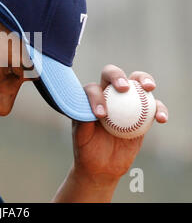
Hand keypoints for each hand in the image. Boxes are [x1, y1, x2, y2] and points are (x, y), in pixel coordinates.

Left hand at [74, 64, 168, 181]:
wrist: (103, 165)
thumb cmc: (87, 149)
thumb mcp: (81, 137)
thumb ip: (82, 122)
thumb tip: (88, 109)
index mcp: (91, 98)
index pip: (93, 89)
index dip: (96, 97)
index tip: (101, 115)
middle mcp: (107, 94)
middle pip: (113, 75)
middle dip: (117, 75)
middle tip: (124, 87)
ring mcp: (126, 102)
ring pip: (137, 83)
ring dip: (145, 80)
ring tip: (149, 88)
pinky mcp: (142, 114)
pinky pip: (154, 107)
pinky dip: (159, 110)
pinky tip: (161, 118)